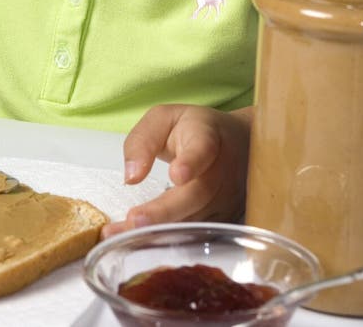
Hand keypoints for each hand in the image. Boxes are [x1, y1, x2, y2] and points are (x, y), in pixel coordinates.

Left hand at [101, 104, 251, 237]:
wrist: (241, 142)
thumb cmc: (194, 129)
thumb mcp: (163, 118)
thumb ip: (143, 141)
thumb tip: (131, 177)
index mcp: (207, 138)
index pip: (202, 149)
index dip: (191, 162)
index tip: (176, 174)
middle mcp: (221, 172)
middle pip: (197, 194)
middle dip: (165, 211)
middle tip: (135, 220)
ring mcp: (226, 200)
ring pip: (193, 220)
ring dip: (158, 231)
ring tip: (122, 235)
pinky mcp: (222, 221)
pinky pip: (193, 234)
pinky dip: (165, 240)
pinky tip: (136, 243)